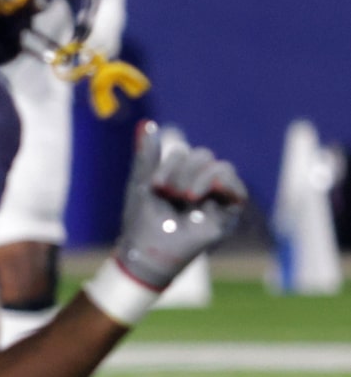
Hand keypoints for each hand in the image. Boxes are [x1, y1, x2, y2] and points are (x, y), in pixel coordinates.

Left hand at [105, 120, 245, 295]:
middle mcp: (202, 186)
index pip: (187, 154)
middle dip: (183, 170)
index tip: (155, 185)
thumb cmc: (141, 221)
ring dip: (198, 178)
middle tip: (168, 192)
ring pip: (220, 168)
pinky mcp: (227, 215)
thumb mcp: (142, 183)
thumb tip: (147, 124)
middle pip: (205, 156)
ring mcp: (216, 199)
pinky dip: (222, 183)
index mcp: (183, 177)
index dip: (171, 164)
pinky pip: (236, 190)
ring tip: (183, 198)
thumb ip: (147, 156)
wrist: (144, 252)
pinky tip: (202, 192)